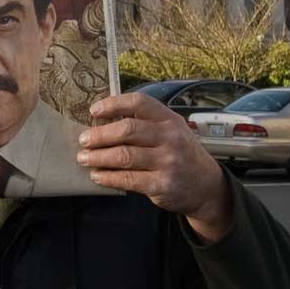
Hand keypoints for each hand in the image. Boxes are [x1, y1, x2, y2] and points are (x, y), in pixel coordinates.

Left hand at [76, 93, 233, 242]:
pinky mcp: (162, 185)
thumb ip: (145, 122)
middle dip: (100, 135)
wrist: (206, 186)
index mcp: (169, 119)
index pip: (139, 103)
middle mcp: (170, 138)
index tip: (94, 111)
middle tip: (83, 140)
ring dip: (99, 157)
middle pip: (128, 130)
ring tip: (84, 158)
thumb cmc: (180, 153)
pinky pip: (128, 179)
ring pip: (124, 155)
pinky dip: (108, 177)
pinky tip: (97, 175)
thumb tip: (103, 119)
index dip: (113, 104)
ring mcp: (167, 162)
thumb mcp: (171, 130)